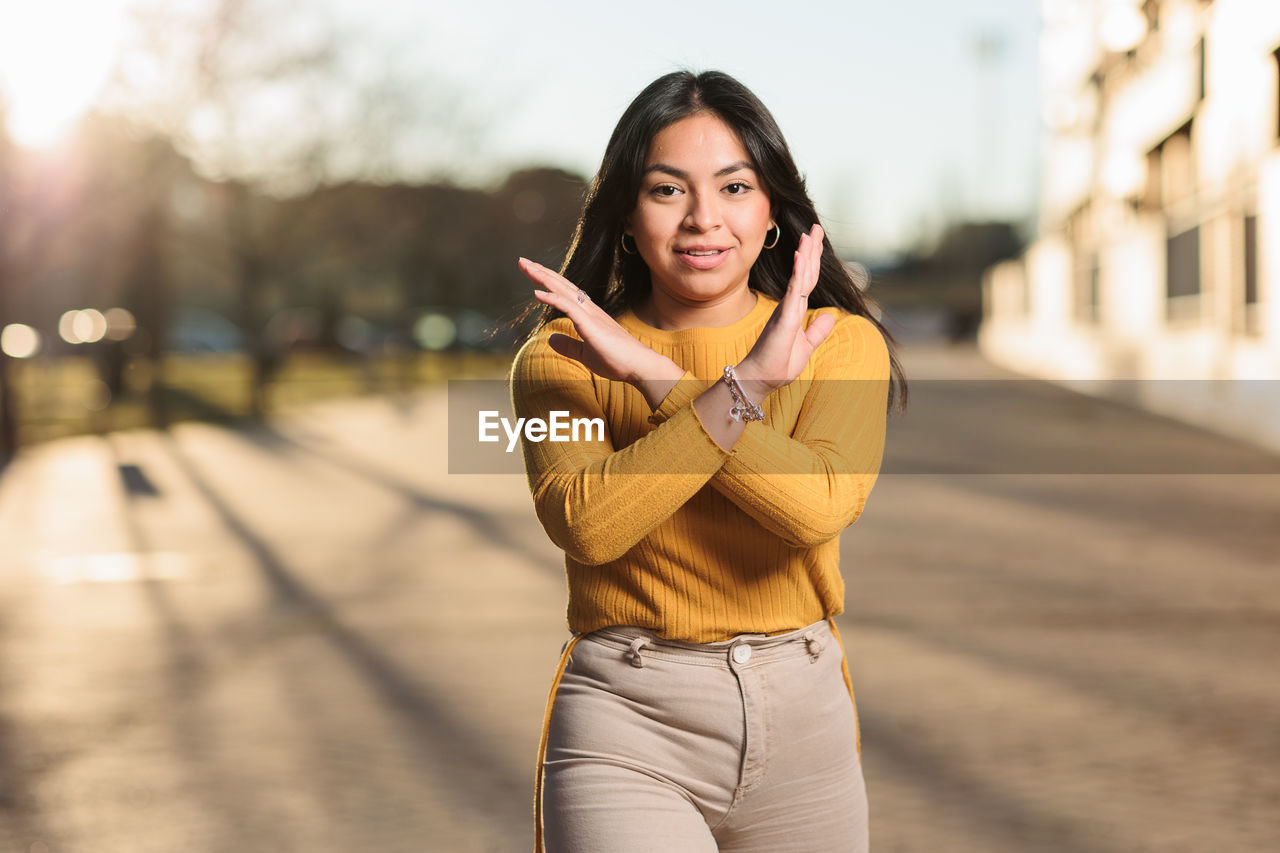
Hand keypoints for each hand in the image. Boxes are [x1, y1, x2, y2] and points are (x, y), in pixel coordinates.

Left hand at [518, 258, 683, 405]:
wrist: (640, 367)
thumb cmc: (618, 361)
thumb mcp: (585, 354)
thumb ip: (569, 345)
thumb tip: (550, 338)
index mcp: (589, 315)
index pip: (565, 292)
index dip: (548, 282)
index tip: (532, 273)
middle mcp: (589, 310)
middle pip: (562, 285)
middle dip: (541, 272)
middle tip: (522, 261)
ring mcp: (591, 315)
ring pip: (563, 290)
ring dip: (543, 278)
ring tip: (526, 267)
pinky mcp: (591, 325)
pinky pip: (568, 307)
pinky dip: (552, 298)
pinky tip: (537, 293)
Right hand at [735, 224, 835, 398]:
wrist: (759, 380)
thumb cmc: (777, 367)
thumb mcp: (805, 348)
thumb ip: (816, 333)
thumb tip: (830, 318)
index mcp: (795, 311)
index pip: (807, 281)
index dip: (813, 260)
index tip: (816, 241)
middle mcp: (790, 306)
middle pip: (805, 272)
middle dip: (812, 249)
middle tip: (815, 227)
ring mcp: (786, 310)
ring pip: (800, 276)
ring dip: (807, 253)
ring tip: (811, 233)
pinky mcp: (784, 317)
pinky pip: (795, 290)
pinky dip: (800, 272)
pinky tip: (803, 255)